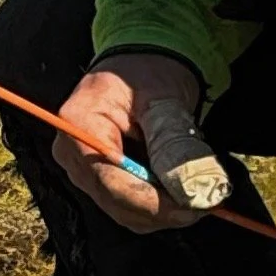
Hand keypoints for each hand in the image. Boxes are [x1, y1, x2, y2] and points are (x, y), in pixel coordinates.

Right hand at [53, 52, 228, 233]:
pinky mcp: (97, 178)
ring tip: (196, 197)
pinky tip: (179, 194)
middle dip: (162, 209)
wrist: (139, 64)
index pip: (111, 181)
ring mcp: (82, 168)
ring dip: (161, 211)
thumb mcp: (164, 97)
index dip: (153, 202)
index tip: (191, 206)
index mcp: (78, 124)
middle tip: (204, 202)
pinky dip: (155, 206)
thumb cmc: (147, 71)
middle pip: (115, 201)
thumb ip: (173, 142)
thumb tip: (190, 190)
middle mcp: (71, 151)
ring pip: (122, 209)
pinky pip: (125, 205)